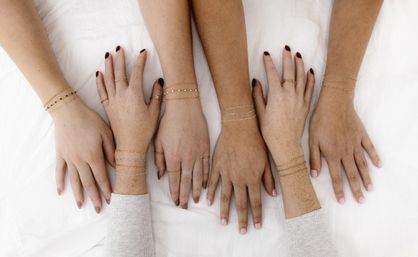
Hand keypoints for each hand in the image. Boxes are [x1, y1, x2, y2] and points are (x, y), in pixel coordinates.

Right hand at [52, 98, 114, 212]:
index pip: (102, 177)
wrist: (68, 111)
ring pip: (75, 180)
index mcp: (94, 155)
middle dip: (94, 197)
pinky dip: (60, 182)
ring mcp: (69, 158)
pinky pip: (60, 171)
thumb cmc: (90, 120)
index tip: (110, 200)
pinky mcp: (61, 154)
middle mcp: (81, 160)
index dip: (106, 189)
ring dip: (79, 194)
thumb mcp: (106, 133)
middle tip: (98, 209)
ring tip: (81, 206)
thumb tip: (116, 166)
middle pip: (88, 183)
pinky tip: (61, 192)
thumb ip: (111, 151)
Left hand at [96, 47, 161, 193]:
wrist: (130, 147)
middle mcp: (121, 95)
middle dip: (120, 59)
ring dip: (108, 66)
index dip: (140, 61)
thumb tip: (159, 81)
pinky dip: (100, 81)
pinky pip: (102, 91)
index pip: (137, 73)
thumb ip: (156, 95)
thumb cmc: (144, 131)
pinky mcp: (108, 108)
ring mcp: (113, 101)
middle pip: (120, 73)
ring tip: (108, 55)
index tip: (143, 52)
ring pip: (109, 79)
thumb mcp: (154, 113)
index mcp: (134, 95)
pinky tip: (99, 74)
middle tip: (120, 48)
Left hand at [154, 92, 209, 207]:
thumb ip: (159, 159)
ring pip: (198, 176)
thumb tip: (161, 176)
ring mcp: (198, 153)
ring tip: (196, 199)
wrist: (184, 106)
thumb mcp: (158, 140)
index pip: (173, 179)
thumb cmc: (168, 121)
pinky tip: (206, 184)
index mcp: (172, 156)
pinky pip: (207, 166)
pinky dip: (206, 176)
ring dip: (197, 189)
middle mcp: (186, 158)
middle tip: (185, 206)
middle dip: (185, 195)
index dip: (175, 192)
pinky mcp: (206, 147)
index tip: (176, 201)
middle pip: (186, 181)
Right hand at [207, 116, 274, 233]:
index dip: (256, 215)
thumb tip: (272, 194)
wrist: (240, 126)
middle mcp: (239, 179)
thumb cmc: (256, 141)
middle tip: (242, 231)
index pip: (255, 202)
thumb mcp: (266, 160)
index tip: (256, 226)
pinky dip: (210, 193)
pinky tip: (208, 202)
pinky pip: (213, 183)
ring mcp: (226, 173)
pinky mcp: (217, 166)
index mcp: (253, 178)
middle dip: (242, 219)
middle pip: (240, 204)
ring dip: (225, 212)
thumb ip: (268, 178)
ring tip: (224, 222)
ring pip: (225, 197)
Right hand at [252, 49, 314, 160]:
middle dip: (286, 59)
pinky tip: (310, 71)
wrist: (286, 145)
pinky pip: (310, 89)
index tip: (266, 54)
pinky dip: (310, 79)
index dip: (269, 63)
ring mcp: (299, 100)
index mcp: (276, 95)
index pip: (272, 74)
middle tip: (286, 48)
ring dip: (299, 65)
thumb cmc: (270, 131)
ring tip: (298, 55)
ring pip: (301, 78)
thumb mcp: (260, 113)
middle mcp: (289, 95)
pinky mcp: (306, 106)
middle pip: (288, 72)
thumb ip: (258, 96)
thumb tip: (256, 81)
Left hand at [309, 82, 380, 203]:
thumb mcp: (312, 140)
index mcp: (332, 155)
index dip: (339, 190)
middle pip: (352, 174)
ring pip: (362, 164)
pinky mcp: (361, 135)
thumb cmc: (320, 120)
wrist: (334, 103)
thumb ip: (313, 158)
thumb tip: (314, 175)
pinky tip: (378, 165)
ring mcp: (355, 144)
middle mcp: (345, 152)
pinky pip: (370, 149)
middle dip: (356, 189)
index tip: (343, 201)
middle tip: (361, 201)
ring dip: (366, 178)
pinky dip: (374, 157)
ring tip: (370, 189)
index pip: (336, 177)